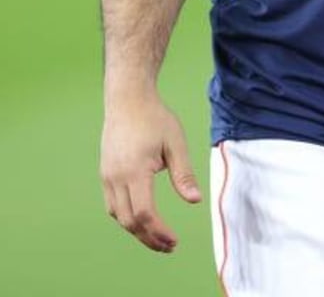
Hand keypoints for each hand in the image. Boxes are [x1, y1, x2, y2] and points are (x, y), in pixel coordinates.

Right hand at [100, 91, 202, 251]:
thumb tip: (195, 201)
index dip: (159, 231)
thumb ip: (184, 174)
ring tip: (158, 237)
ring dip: (137, 230)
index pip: (144, 213)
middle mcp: (116, 178)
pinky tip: (143, 219)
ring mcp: (107, 177)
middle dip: (149, 238)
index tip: (174, 240)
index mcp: (134, 172)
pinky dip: (127, 217)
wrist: (127, 100)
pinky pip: (113, 205)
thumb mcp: (176, 143)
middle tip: (169, 246)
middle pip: (129, 221)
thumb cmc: (155, 119)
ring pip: (118, 216)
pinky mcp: (105, 174)